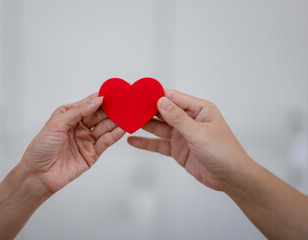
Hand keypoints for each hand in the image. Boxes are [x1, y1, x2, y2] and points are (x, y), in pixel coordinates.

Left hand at [20, 93, 124, 193]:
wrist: (38, 175)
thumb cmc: (41, 148)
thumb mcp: (57, 123)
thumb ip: (78, 111)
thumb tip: (96, 100)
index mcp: (69, 116)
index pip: (88, 104)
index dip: (100, 98)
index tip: (114, 93)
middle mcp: (79, 127)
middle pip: (99, 116)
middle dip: (111, 109)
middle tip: (124, 103)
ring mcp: (86, 140)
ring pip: (104, 128)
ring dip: (115, 121)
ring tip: (127, 115)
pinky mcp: (92, 154)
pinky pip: (105, 142)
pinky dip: (114, 136)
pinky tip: (121, 129)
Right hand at [128, 89, 249, 191]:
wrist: (231, 178)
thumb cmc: (224, 152)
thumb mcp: (199, 133)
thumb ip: (178, 118)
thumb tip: (161, 102)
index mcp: (199, 110)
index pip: (173, 97)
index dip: (156, 94)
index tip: (139, 93)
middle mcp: (189, 120)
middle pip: (163, 112)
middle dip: (146, 109)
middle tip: (128, 107)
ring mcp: (182, 135)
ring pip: (159, 127)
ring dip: (144, 125)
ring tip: (126, 120)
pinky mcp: (178, 149)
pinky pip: (159, 144)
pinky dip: (146, 142)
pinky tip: (133, 140)